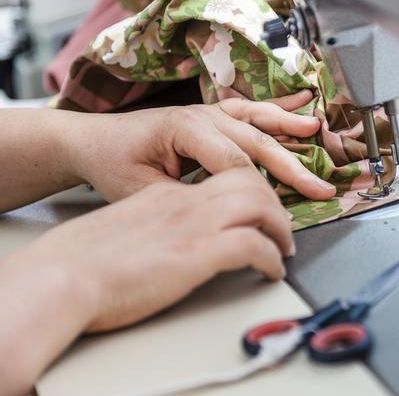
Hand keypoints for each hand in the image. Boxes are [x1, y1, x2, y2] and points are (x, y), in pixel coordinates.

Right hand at [0, 168, 294, 392]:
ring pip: (260, 204)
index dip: (252, 189)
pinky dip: (271, 258)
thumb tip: (178, 238)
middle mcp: (185, 200)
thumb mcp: (127, 226)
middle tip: (283, 228)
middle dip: (275, 202)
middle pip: (250, 180)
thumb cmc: (82, 261)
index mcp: (168, 193)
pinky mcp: (198, 253)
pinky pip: (254, 245)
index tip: (262, 208)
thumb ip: (157, 221)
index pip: (225, 175)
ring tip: (284, 249)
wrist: (61, 277)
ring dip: (280, 228)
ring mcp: (193, 223)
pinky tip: (271, 271)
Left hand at [66, 90, 335, 201]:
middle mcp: (202, 115)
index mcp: (185, 129)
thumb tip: (223, 212)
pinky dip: (277, 111)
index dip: (261, 190)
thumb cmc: (113, 164)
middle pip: (257, 142)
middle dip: (293, 167)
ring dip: (290, 129)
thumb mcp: (142, 190)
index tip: (280, 216)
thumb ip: (185, 197)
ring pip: (258, 122)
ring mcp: (209, 111)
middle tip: (323, 188)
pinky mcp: (212, 114)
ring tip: (317, 131)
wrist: (92, 140)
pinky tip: (300, 108)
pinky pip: (250, 111)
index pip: (235, 162)